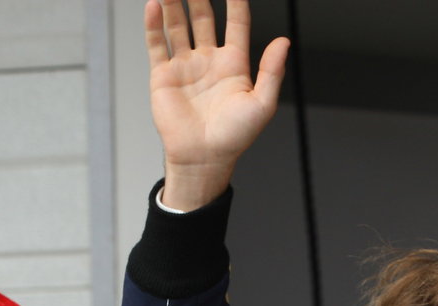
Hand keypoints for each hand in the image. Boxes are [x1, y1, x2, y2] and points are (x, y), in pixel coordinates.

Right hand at [147, 0, 288, 210]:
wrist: (204, 158)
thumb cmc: (235, 137)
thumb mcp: (263, 104)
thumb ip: (272, 71)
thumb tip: (283, 41)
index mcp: (234, 64)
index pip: (236, 24)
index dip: (236, 3)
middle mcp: (209, 61)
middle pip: (204, 18)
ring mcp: (185, 66)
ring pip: (178, 25)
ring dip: (175, 4)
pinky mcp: (164, 75)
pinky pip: (157, 44)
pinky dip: (154, 24)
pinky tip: (154, 6)